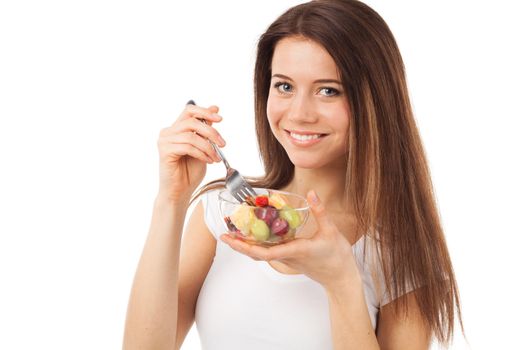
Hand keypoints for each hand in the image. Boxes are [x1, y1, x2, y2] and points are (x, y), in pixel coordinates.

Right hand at [156, 103, 224, 202]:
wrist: (180, 192)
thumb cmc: (190, 172)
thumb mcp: (203, 146)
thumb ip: (206, 129)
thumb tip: (215, 109)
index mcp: (176, 129)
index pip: (189, 110)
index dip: (205, 111)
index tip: (220, 118)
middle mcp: (168, 132)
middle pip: (192, 121)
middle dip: (211, 132)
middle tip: (222, 144)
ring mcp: (164, 141)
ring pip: (191, 136)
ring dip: (208, 147)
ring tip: (215, 157)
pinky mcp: (165, 151)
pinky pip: (187, 147)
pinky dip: (201, 153)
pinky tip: (207, 160)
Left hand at [220, 190, 360, 291]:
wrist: (340, 278)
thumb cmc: (337, 257)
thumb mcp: (331, 231)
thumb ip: (320, 211)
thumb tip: (311, 192)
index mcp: (295, 251)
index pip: (266, 252)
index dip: (247, 247)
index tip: (232, 240)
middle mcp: (287, 257)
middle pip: (257, 254)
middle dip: (239, 246)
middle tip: (223, 235)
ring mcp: (287, 259)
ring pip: (261, 254)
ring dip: (245, 245)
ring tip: (231, 233)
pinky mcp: (289, 258)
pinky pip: (268, 252)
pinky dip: (256, 244)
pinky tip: (252, 235)